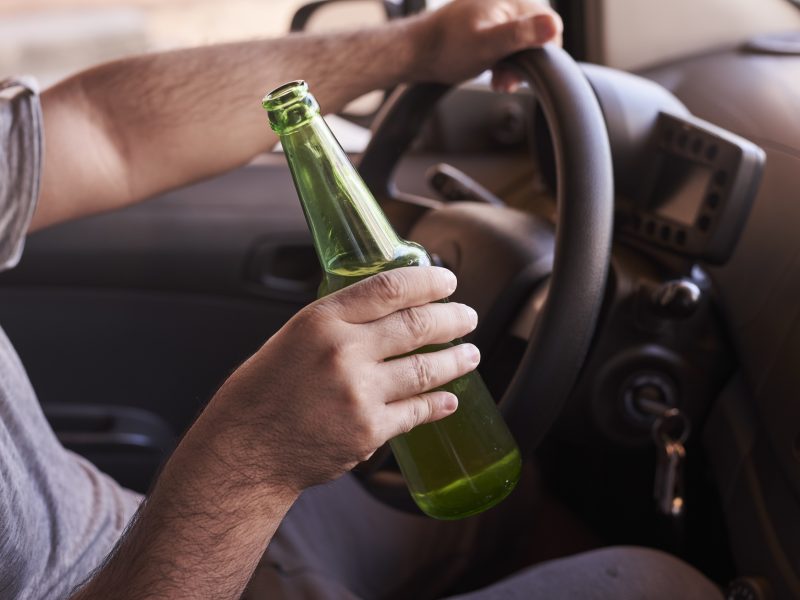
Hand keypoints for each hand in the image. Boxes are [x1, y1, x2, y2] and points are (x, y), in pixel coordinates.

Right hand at [205, 267, 479, 493]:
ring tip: (470, 355)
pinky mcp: (368, 431)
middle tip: (468, 317)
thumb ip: (339, 325)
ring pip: (425, 369)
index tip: (448, 282)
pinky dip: (438, 404)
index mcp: (322, 320)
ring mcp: (359, 393)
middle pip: (416, 325)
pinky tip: (449, 399)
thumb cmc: (263, 392)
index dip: (427, 282)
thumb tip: (386, 314)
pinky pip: (416, 412)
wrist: (245, 449)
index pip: (389, 288)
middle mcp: (343, 351)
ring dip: (455, 361)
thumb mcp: (294, 338)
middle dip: (452, 319)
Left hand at [412, 0, 562, 91]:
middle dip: (527, 62)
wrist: (417, 51)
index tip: (525, 72)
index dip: (543, 53)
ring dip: (515, 66)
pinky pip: (508, 44)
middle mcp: (506, 2)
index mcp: (511, 1)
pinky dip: (504, 62)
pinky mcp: (488, 26)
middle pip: (537, 35)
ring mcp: (497, 14)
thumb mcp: (487, 45)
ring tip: (499, 81)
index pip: (551, 25)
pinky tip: (494, 74)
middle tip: (508, 81)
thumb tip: (553, 25)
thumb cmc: (447, 48)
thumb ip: (520, 35)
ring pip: (522, 42)